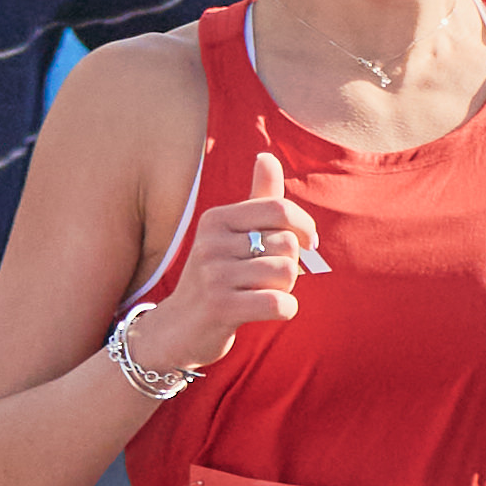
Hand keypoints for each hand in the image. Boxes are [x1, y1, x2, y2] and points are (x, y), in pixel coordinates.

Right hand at [155, 143, 322, 371]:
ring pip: (285, 273)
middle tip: (272, 279)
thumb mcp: (230, 234)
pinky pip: (278, 304)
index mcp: (217, 218)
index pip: (279, 209)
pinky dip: (285, 310)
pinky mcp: (220, 308)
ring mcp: (213, 275)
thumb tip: (267, 156)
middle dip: (291, 265)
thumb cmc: (215, 276)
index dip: (304, 227)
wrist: (177, 328)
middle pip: (286, 244)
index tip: (308, 244)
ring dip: (287, 289)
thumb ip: (256, 198)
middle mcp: (211, 242)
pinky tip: (269, 312)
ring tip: (265, 294)